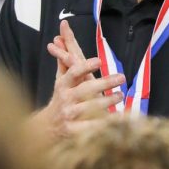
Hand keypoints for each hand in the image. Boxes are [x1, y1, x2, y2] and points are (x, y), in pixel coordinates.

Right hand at [31, 20, 124, 137]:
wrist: (47, 129)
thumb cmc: (60, 100)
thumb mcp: (61, 81)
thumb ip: (64, 62)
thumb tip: (61, 37)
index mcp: (63, 85)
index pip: (73, 73)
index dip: (84, 66)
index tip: (98, 60)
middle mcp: (65, 99)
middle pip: (85, 90)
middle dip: (104, 83)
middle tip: (121, 77)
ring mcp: (69, 116)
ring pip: (90, 108)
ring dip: (107, 102)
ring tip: (120, 95)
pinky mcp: (74, 131)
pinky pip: (92, 128)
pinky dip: (104, 123)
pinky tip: (117, 119)